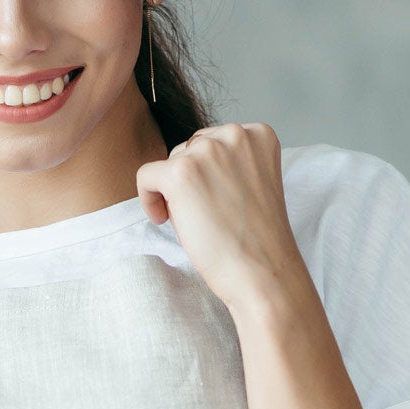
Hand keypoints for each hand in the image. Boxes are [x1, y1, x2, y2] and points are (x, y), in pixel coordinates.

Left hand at [135, 122, 305, 309]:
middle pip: (190, 149)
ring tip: (195, 221)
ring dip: (174, 192)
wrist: (263, 274)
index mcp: (258, 135)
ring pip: (170, 163)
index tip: (214, 201)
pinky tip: (163, 219)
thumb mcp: (252, 185)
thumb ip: (228, 165)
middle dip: (190, 181)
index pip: (214, 142)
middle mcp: (235, 134)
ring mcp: (207, 151)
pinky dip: (148, 199)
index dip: (207, 175)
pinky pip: (146, 176)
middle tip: (205, 215)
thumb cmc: (257, 240)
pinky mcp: (180, 172)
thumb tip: (186, 163)